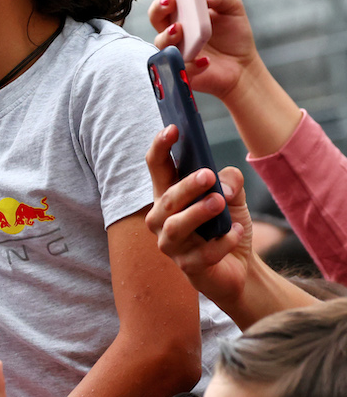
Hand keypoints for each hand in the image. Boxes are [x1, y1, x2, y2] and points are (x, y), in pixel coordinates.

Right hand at [144, 126, 253, 308]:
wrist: (240, 268)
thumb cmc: (227, 226)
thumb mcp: (234, 197)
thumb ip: (230, 181)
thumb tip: (223, 185)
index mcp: (169, 195)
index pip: (157, 167)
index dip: (161, 147)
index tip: (173, 128)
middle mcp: (162, 219)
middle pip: (166, 198)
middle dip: (185, 186)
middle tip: (208, 175)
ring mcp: (171, 244)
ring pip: (176, 226)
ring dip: (198, 213)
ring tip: (220, 203)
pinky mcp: (188, 267)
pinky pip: (202, 254)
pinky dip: (221, 242)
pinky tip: (237, 233)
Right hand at [147, 0, 258, 100]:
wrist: (242, 67)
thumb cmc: (233, 35)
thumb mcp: (233, 9)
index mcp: (182, 8)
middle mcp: (172, 26)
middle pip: (155, 14)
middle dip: (159, 6)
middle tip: (171, 1)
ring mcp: (174, 48)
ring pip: (159, 41)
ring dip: (168, 34)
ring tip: (180, 29)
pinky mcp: (180, 69)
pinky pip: (179, 66)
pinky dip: (192, 64)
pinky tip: (205, 61)